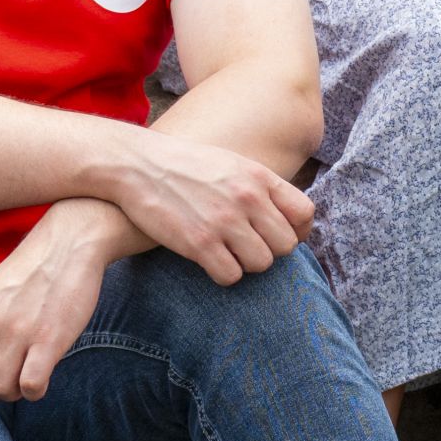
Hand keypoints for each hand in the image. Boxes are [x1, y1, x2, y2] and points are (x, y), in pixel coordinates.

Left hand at [0, 202, 120, 402]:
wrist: (66, 245)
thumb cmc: (25, 276)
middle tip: (7, 379)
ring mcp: (17, 332)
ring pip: (0, 390)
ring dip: (14, 392)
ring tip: (26, 374)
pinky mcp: (49, 339)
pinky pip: (31, 386)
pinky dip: (36, 391)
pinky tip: (43, 376)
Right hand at [96, 128, 315, 284]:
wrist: (136, 164)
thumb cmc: (184, 166)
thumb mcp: (231, 163)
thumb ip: (260, 186)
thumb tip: (289, 215)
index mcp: (258, 176)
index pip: (305, 213)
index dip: (297, 231)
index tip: (279, 236)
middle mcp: (247, 198)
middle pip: (286, 245)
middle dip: (269, 251)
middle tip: (246, 248)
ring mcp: (224, 221)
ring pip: (261, 264)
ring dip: (246, 264)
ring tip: (226, 253)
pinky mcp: (199, 243)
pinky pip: (231, 276)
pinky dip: (222, 274)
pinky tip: (209, 261)